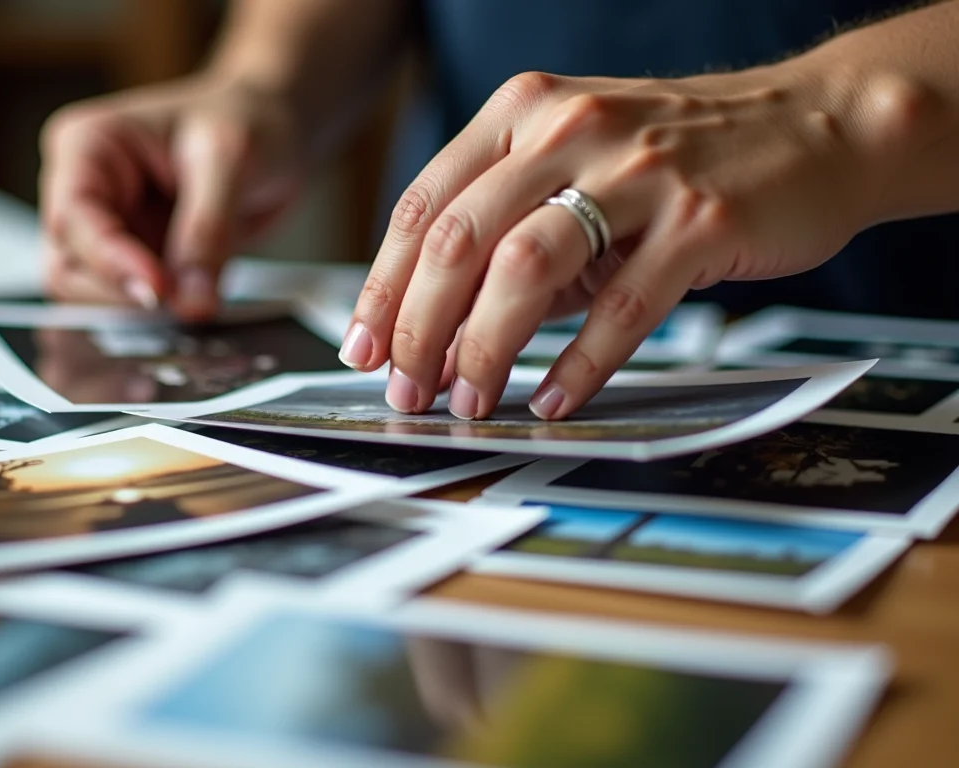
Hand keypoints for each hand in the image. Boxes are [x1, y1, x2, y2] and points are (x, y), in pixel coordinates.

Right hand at [40, 74, 303, 319]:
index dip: (110, 261)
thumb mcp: (231, 161)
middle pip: (68, 267)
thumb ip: (207, 232)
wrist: (278, 128)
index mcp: (87, 147)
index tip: (158, 290)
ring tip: (195, 304)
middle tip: (183, 305)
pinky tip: (195, 308)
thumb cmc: (246, 117)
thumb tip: (191, 302)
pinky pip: (133, 305)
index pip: (73, 218)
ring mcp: (109, 231)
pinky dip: (160, 317)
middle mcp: (85, 191)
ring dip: (139, 313)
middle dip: (120, 295)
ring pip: (93, 295)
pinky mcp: (138, 261)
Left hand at [341, 63, 875, 419]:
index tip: (363, 348)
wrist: (814, 128)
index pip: (424, 207)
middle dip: (418, 329)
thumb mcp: (576, 171)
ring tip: (468, 401)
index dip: (382, 286)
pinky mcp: (700, 218)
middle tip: (406, 392)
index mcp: (523, 112)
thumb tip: (436, 331)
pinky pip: (622, 307)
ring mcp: (637, 170)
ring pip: (526, 268)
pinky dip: (579, 364)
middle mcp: (569, 130)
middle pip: (459, 240)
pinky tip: (553, 400)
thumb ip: (509, 235)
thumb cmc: (678, 159)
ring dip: (484, 348)